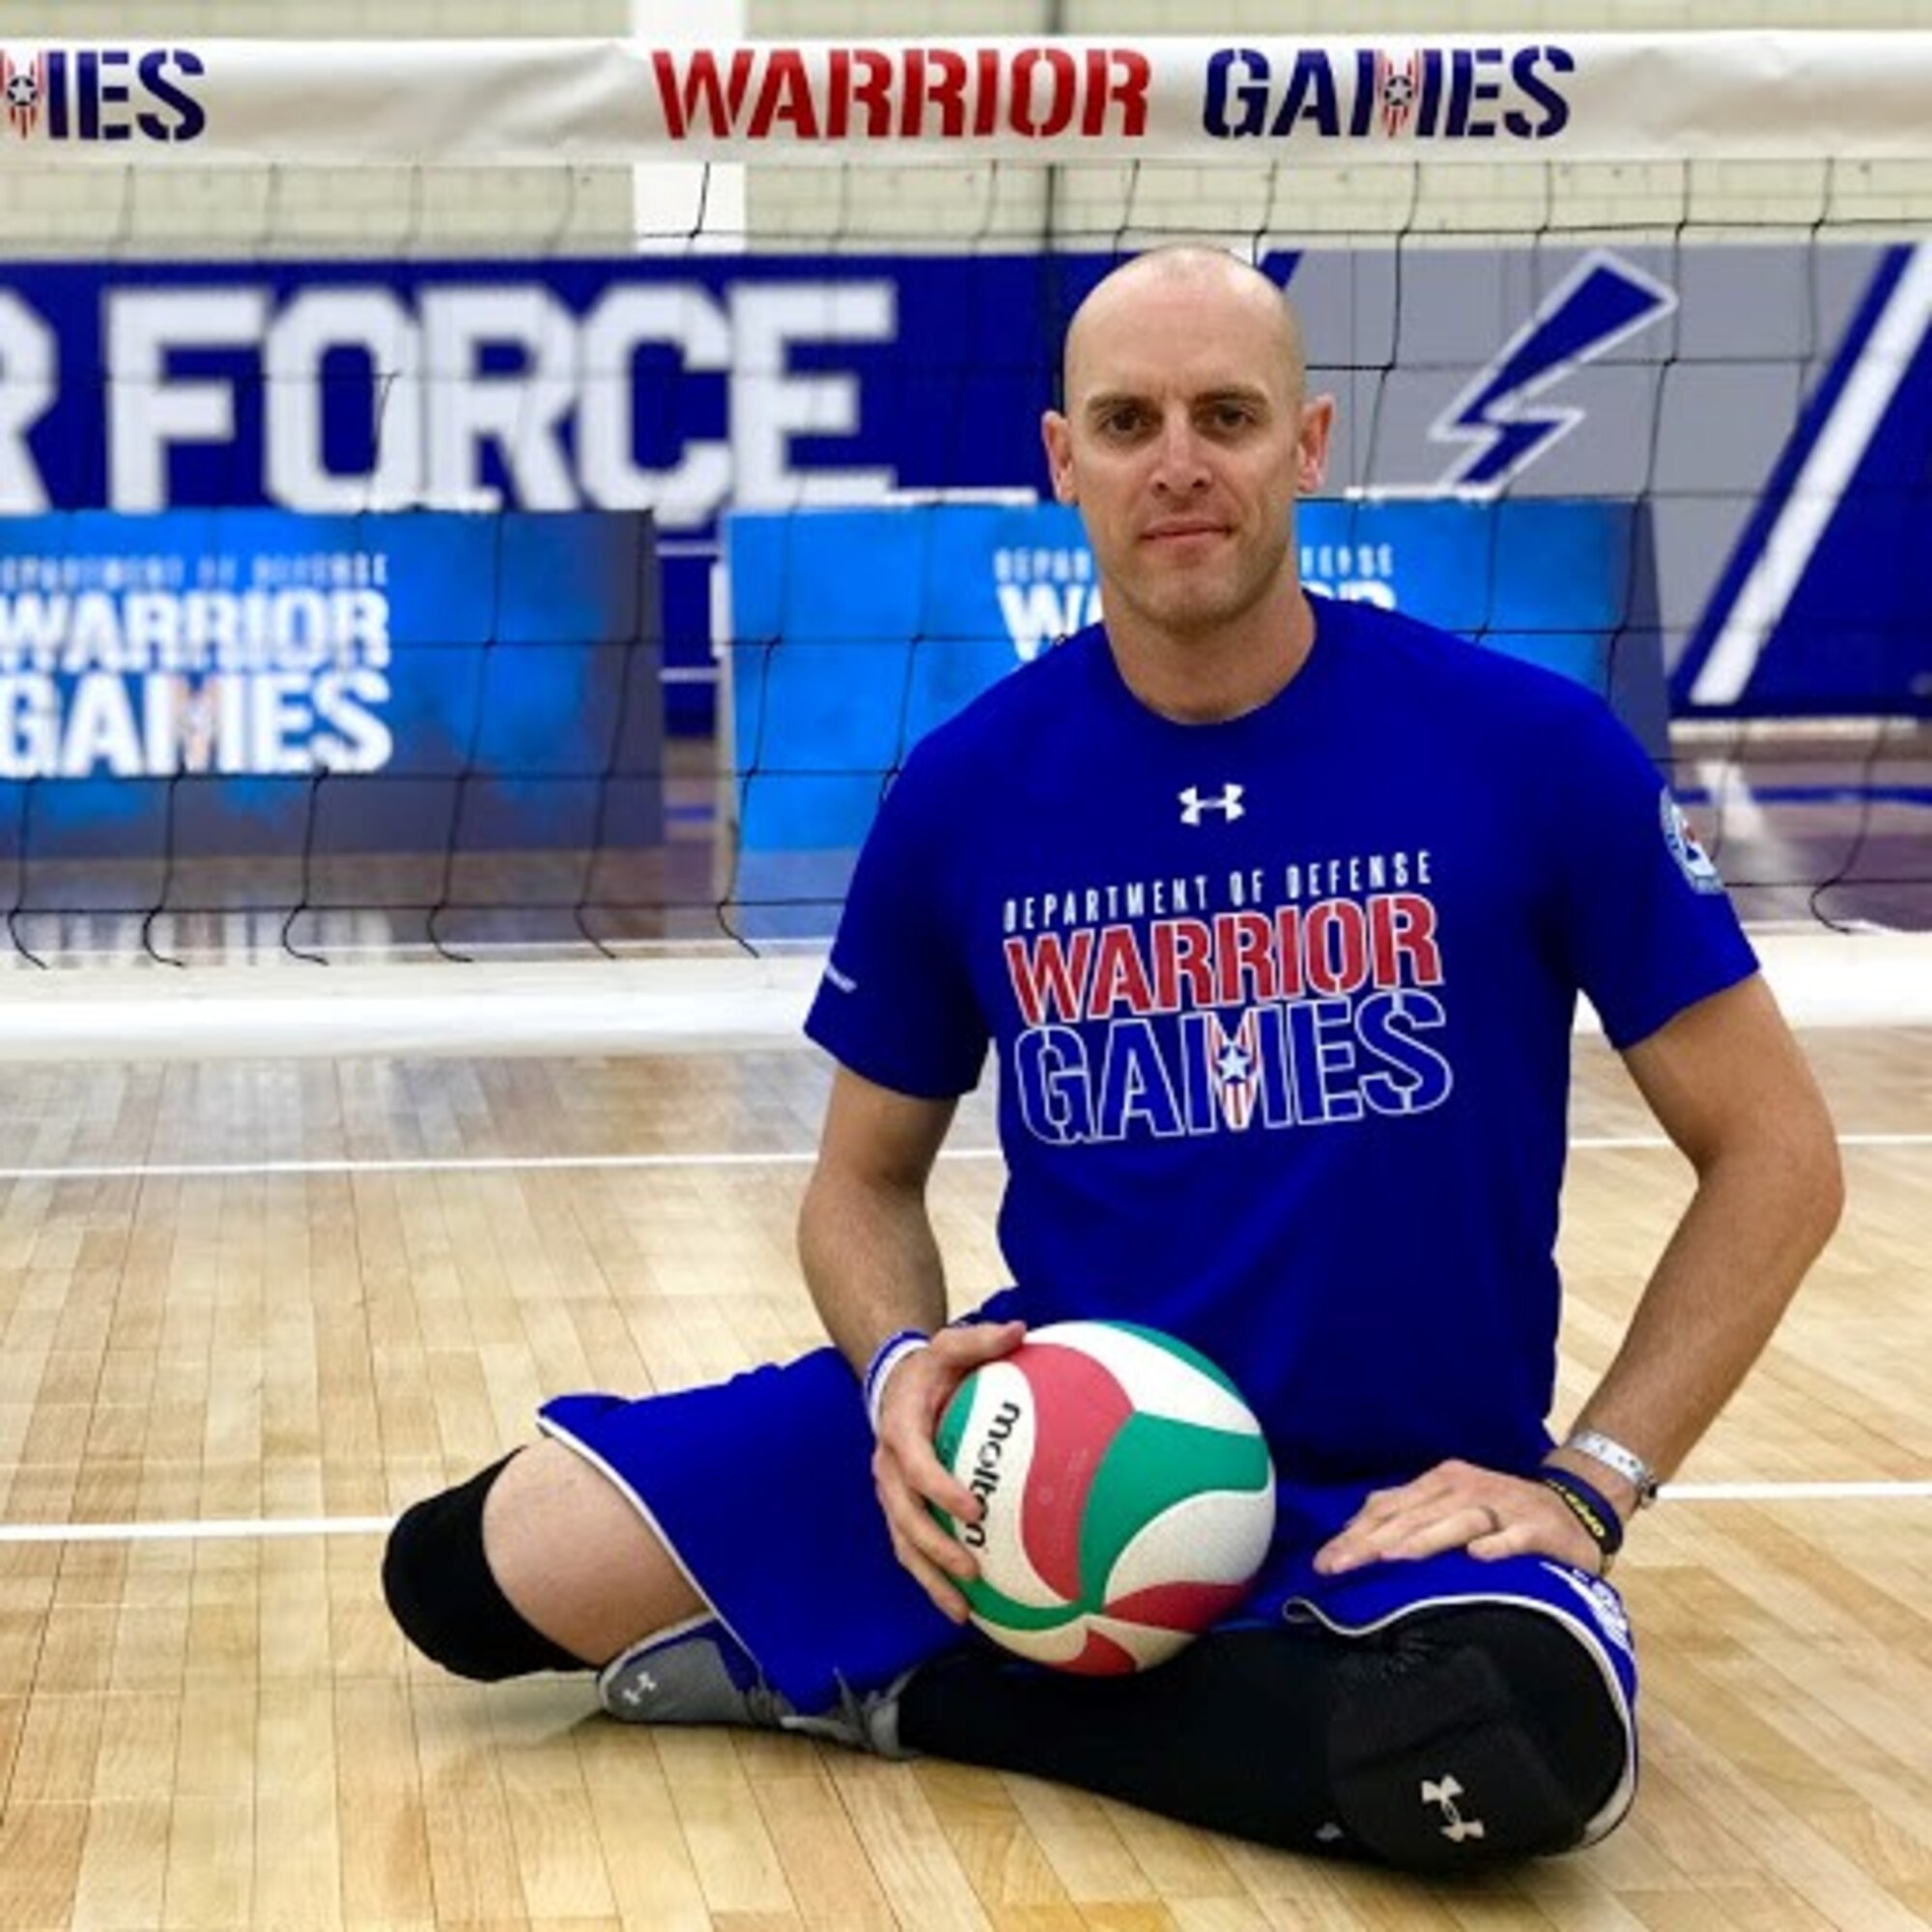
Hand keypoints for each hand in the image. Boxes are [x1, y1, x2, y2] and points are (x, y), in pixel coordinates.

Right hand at [871, 1319, 1025, 1619]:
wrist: (895, 1383)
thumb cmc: (932, 1367)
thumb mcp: (951, 1344)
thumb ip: (981, 1339)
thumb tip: (1020, 1329)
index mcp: (900, 1429)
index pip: (914, 1465)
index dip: (938, 1488)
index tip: (973, 1509)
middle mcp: (889, 1468)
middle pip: (903, 1517)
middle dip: (934, 1548)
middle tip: (971, 1568)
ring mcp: (892, 1494)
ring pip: (903, 1544)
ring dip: (929, 1578)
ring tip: (962, 1611)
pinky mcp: (901, 1509)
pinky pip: (913, 1548)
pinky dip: (934, 1577)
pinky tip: (969, 1605)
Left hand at [1313, 1458, 1606, 1577]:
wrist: (1573, 1508)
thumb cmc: (1499, 1514)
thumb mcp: (1448, 1508)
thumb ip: (1406, 1518)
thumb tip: (1352, 1537)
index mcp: (1439, 1483)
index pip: (1389, 1508)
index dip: (1355, 1535)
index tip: (1326, 1564)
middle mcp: (1466, 1488)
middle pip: (1414, 1515)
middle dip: (1375, 1541)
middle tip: (1343, 1567)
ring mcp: (1504, 1505)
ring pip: (1459, 1521)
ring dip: (1426, 1539)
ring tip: (1394, 1559)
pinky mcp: (1540, 1527)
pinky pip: (1517, 1535)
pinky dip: (1498, 1544)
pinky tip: (1478, 1557)